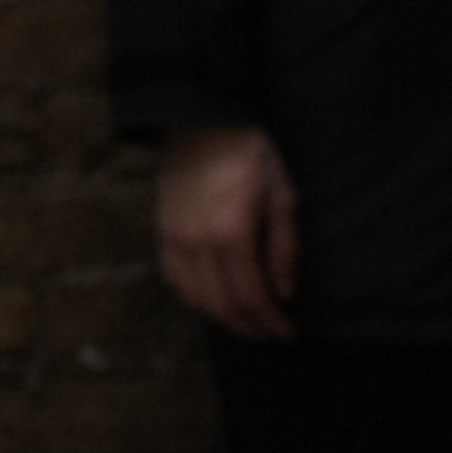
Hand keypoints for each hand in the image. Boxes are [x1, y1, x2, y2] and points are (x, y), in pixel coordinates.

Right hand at [157, 125, 299, 340]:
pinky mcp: (162, 230)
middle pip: (223, 304)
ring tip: (247, 321)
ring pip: (195, 297)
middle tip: (271, 334)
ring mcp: (175, 237)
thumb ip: (285, 246)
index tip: (289, 332)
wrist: (201, 118)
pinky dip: (194, 297)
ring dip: (223, 317)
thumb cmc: (250, 151)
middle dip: (250, 326)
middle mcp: (198, 242)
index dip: (272, 322)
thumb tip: (287, 293)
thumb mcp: (282, 193)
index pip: (252, 296)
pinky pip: (174, 277)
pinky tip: (213, 299)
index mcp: (232, 233)